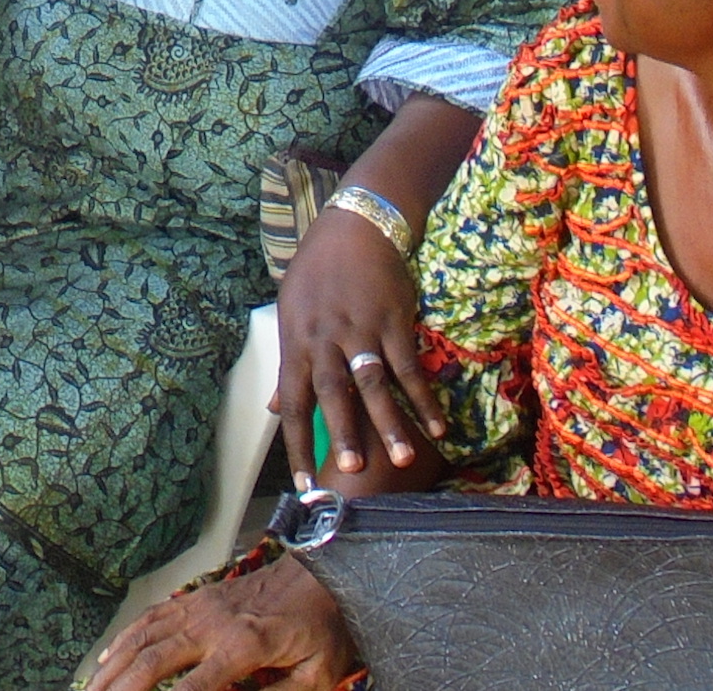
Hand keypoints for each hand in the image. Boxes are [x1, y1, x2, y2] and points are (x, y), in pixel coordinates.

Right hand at [86, 555, 356, 690]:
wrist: (320, 573)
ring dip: (114, 667)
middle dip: (121, 689)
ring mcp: (200, 607)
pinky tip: (109, 659)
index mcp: (244, 645)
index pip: (196, 688)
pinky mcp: (197, 599)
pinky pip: (152, 617)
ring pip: (144, 637)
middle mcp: (213, 623)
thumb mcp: (318, 674)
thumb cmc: (321, 627)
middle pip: (154, 660)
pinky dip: (126, 639)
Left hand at [277, 206, 444, 484]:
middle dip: (342, 433)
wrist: (354, 227)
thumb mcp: (290, 312)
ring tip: (400, 460)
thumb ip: (287, 363)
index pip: (293, 403)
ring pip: (374, 383)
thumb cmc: (317, 272)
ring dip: (389, 422)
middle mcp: (326, 340)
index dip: (296, 445)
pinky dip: (423, 396)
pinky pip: (409, 365)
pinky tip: (438, 425)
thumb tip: (275, 405)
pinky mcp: (394, 321)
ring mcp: (361, 330)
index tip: (303, 486)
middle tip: (351, 473)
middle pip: (332, 393)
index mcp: (297, 343)